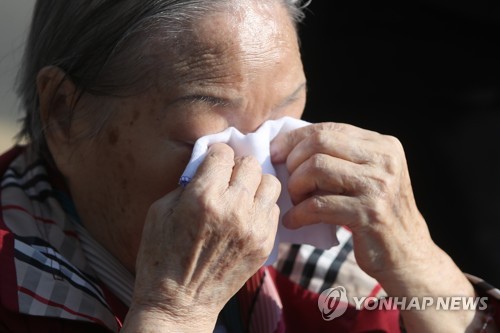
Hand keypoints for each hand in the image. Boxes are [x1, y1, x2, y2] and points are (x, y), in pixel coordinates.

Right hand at [124, 143, 280, 331]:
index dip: (215, 155)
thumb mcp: (160, 210)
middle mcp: (234, 209)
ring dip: (254, 184)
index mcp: (203, 197)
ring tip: (241, 195)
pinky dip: (261, 206)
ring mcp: (254, 228)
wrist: (179, 303)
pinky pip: (274, 209)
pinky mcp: (265, 244)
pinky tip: (246, 215)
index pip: (223, 153)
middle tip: (225, 179)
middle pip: (251, 163)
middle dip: (236, 166)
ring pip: (270, 183)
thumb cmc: (161, 256)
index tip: (211, 164)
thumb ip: (188, 183)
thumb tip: (209, 167)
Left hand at [270, 122, 484, 331]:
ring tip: (296, 202)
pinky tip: (292, 221)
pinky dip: (297, 214)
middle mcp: (384, 160)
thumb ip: (340, 157)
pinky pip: (318, 205)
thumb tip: (287, 146)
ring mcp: (378, 186)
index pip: (329, 129)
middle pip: (319, 143)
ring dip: (295, 186)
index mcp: (383, 145)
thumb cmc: (375, 213)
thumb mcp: (367, 176)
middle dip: (293, 161)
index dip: (295, 139)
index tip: (276, 152)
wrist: (407, 254)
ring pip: (316, 168)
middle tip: (289, 182)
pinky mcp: (369, 213)